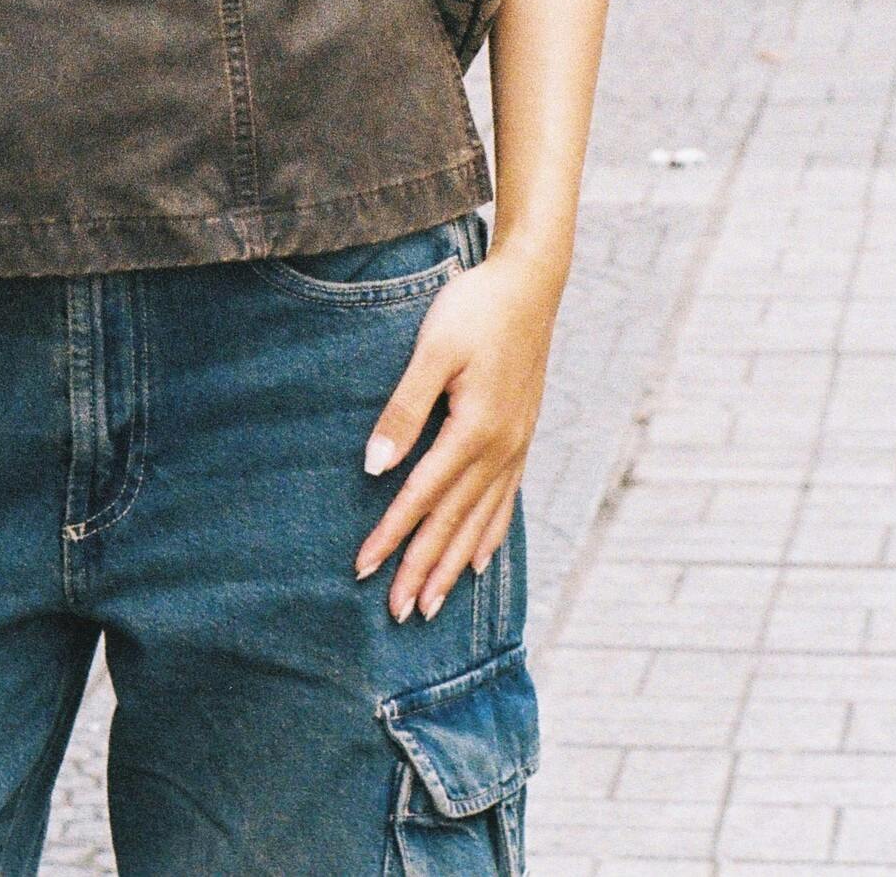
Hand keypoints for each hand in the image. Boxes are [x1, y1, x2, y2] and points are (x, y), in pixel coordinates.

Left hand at [356, 248, 557, 621]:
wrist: (531, 282)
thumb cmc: (475, 308)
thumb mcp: (433, 350)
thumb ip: (404, 409)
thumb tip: (374, 467)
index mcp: (474, 431)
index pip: (421, 497)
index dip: (391, 535)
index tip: (363, 570)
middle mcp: (500, 449)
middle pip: (452, 522)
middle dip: (421, 568)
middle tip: (397, 613)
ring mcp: (516, 446)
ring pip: (480, 521)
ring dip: (452, 565)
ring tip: (431, 605)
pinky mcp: (523, 436)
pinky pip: (505, 502)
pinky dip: (488, 537)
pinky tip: (478, 560)